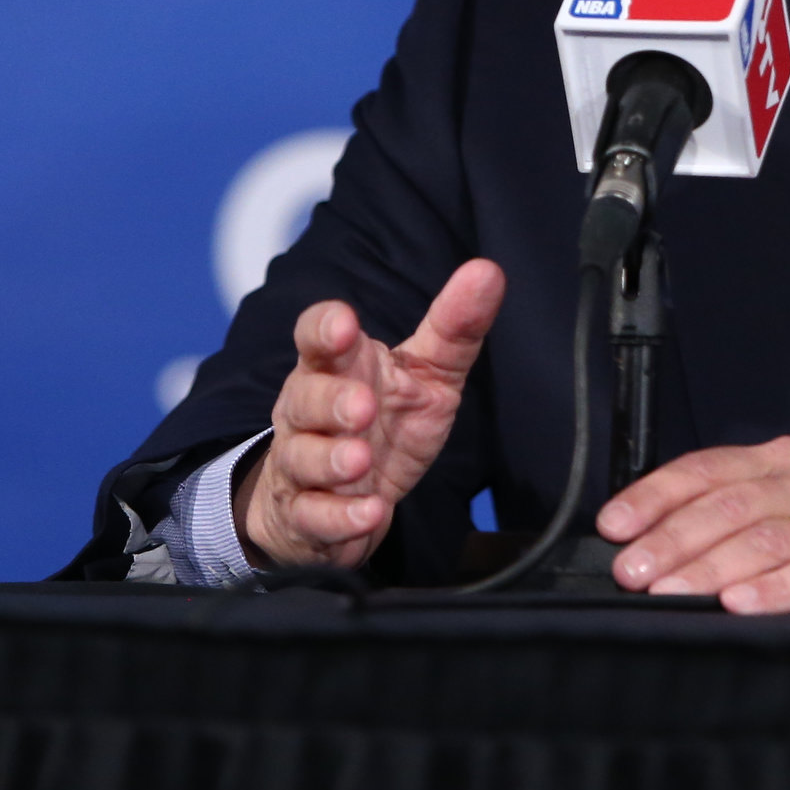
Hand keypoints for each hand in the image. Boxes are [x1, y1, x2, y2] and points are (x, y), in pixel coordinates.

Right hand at [234, 259, 505, 569]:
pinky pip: (312, 517)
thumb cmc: (385, 422)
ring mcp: (302, 466)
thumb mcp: (427, 375)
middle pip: (303, 398)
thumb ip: (454, 327)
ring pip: (301, 458)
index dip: (324, 329)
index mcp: (338, 368)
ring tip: (360, 460)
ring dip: (330, 460)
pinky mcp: (306, 516)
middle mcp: (309, 412)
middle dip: (330, 401)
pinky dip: (339, 518)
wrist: (339, 501)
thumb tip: (488, 272)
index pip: (316, 337)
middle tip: (362, 406)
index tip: (345, 325)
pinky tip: (369, 513)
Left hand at [596, 435, 789, 613]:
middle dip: (668, 538)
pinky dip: (777, 587)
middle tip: (628, 570)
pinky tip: (742, 604)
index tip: (613, 523)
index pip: (711, 468)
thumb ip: (764, 507)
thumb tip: (683, 546)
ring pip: (761, 534)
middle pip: (725, 504)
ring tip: (665, 592)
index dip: (657, 493)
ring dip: (705, 565)